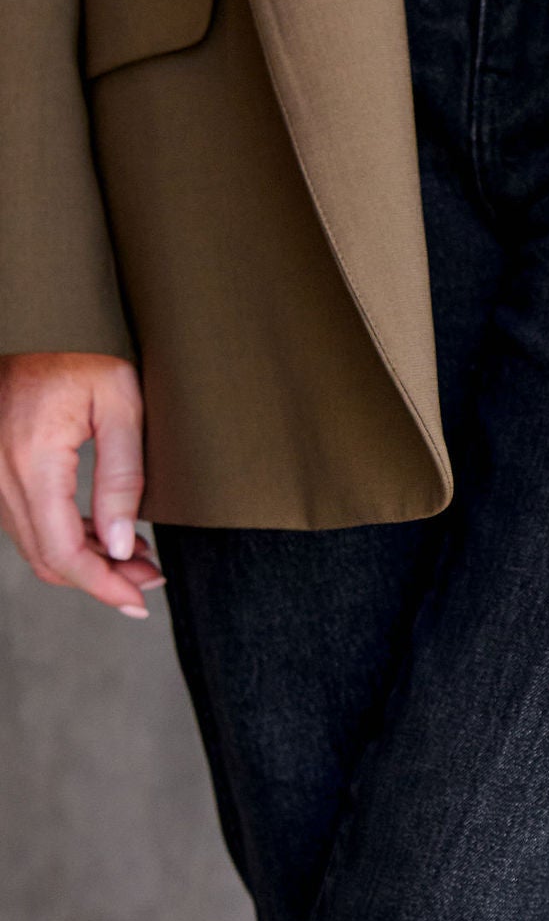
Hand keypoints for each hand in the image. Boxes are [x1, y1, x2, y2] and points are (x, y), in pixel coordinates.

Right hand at [0, 351, 162, 617]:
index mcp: (31, 459)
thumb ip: (122, 477)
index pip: (63, 551)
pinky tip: (107, 534)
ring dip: (86, 560)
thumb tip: (122, 548)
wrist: (37, 318)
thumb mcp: (120, 404)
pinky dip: (65, 537)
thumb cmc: (82, 349)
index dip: (103, 586)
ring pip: (35, 544)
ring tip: (139, 558)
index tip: (140, 602)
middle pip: (47, 557)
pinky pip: (26, 521)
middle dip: (101, 579)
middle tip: (151, 579)